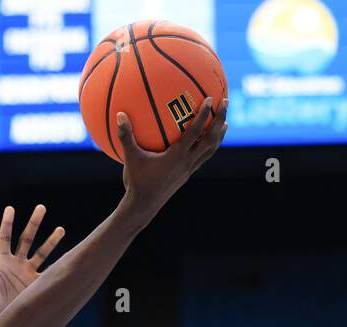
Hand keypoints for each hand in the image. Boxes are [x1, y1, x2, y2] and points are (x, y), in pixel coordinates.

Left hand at [0, 205, 65, 324]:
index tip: (11, 208)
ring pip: (41, 252)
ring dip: (51, 241)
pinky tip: (69, 254)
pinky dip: (58, 263)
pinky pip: (50, 270)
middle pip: (26, 239)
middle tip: (41, 207)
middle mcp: (17, 264)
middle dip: (34, 223)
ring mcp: (28, 272)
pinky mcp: (38, 283)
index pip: (4, 237)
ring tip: (61, 229)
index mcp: (2, 262)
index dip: (7, 223)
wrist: (2, 323)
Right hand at [117, 97, 227, 223]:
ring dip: (219, 135)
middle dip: (220, 120)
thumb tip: (119, 114)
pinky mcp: (187, 174)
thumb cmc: (136, 182)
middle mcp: (187, 162)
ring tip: (225, 123)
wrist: (143, 206)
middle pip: (211, 139)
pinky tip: (207, 142)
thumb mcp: (130, 158)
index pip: (195, 132)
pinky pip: (203, 157)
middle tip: (226, 102)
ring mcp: (189, 169)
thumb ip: (125, 136)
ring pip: (211, 150)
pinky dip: (209, 147)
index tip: (210, 99)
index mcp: (176, 156)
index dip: (204, 115)